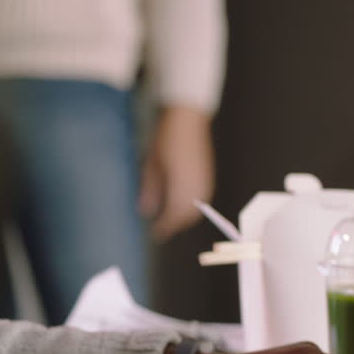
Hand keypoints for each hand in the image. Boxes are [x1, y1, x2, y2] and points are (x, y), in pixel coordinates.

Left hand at [139, 104, 213, 240]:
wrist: (187, 118)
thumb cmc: (165, 139)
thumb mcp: (152, 164)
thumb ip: (150, 190)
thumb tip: (145, 212)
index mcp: (181, 184)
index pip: (174, 214)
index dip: (165, 227)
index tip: (156, 234)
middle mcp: (197, 185)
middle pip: (188, 215)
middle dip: (175, 224)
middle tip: (162, 229)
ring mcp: (205, 180)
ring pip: (197, 208)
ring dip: (185, 216)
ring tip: (170, 219)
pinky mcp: (208, 176)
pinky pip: (203, 198)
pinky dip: (192, 206)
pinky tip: (182, 204)